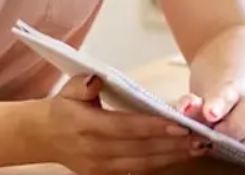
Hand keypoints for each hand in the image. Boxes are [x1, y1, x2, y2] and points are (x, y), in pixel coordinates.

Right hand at [42, 75, 207, 174]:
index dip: (154, 127)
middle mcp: (95, 151)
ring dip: (173, 156)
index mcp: (86, 126)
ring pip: (143, 164)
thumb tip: (97, 80)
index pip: (126, 127)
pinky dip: (162, 164)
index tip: (180, 124)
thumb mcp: (69, 89)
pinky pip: (139, 171)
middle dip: (173, 144)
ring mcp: (101, 167)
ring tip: (199, 147)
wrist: (43, 137)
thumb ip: (83, 84)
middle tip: (201, 136)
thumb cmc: (63, 108)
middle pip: (141, 149)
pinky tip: (181, 156)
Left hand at [176, 84, 244, 156]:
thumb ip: (189, 106)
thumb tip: (186, 109)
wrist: (236, 90)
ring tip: (224, 150)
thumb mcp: (198, 101)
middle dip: (221, 140)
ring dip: (237, 151)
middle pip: (238, 129)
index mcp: (230, 89)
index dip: (217, 105)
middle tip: (205, 146)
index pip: (224, 97)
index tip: (210, 114)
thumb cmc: (213, 102)